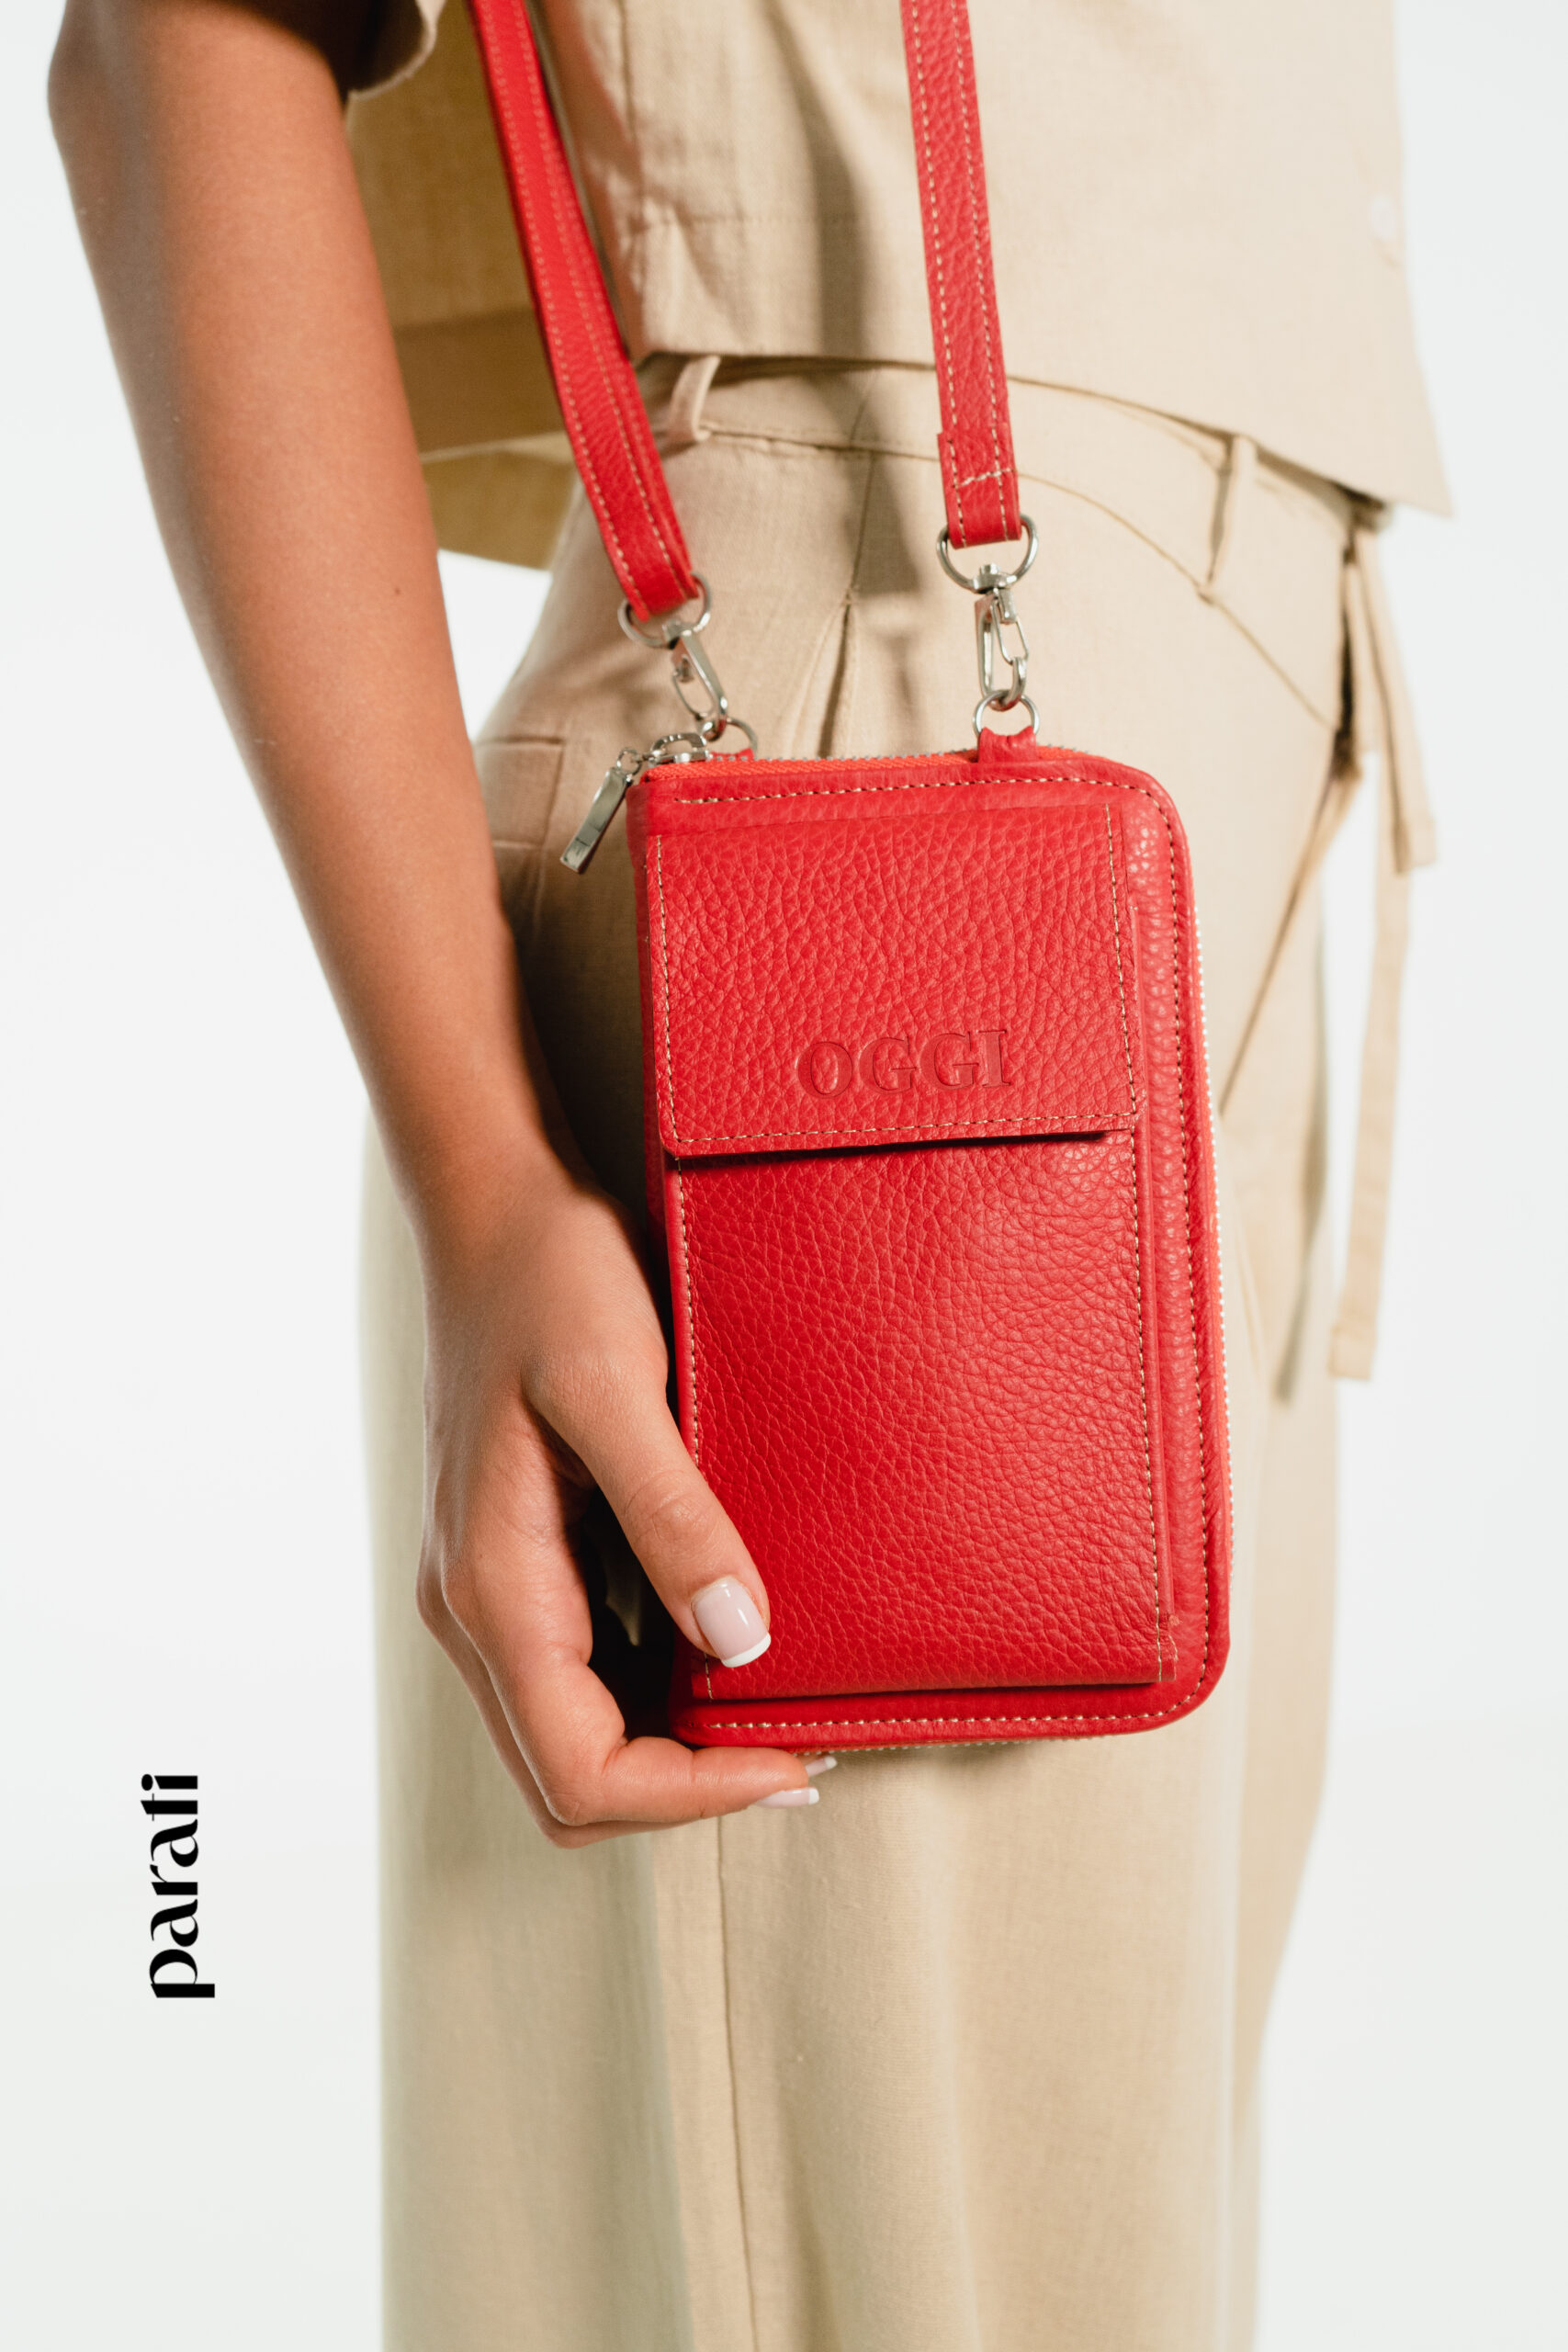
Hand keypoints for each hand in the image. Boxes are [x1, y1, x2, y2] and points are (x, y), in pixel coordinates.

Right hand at [413, 1148, 814, 1844]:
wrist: (494, 1204)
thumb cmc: (546, 1277)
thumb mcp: (618, 1384)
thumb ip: (671, 1516)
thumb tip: (737, 1639)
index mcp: (493, 1586)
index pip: (579, 1771)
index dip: (691, 1795)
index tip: (793, 1755)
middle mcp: (476, 1609)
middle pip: (569, 1779)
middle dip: (686, 1790)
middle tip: (801, 1748)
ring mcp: (492, 1587)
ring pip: (571, 1736)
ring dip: (672, 1750)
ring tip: (780, 1705)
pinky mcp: (519, 1558)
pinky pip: (579, 1672)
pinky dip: (653, 1693)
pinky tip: (724, 1642)